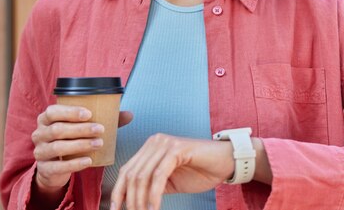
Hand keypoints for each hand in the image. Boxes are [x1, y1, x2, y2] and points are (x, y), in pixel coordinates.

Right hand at [31, 106, 132, 195]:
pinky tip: (89, 161)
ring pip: (58, 147)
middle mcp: (39, 133)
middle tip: (100, 129)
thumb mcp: (83, 127)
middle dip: (80, 129)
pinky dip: (74, 164)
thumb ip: (105, 119)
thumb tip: (129, 115)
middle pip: (57, 129)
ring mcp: (40, 152)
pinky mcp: (44, 169)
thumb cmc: (71, 139)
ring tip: (99, 144)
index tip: (89, 113)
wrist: (55, 167)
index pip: (53, 111)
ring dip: (80, 145)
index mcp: (46, 118)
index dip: (70, 112)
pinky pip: (58, 167)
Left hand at [110, 133, 234, 209]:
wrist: (225, 162)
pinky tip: (154, 208)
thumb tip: (131, 203)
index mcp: (149, 148)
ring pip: (143, 176)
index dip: (118, 193)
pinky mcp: (177, 148)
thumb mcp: (169, 182)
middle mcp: (154, 142)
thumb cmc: (199, 172)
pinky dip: (154, 195)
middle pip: (132, 174)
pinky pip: (159, 175)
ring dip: (141, 200)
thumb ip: (151, 187)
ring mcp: (165, 143)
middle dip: (130, 200)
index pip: (126, 171)